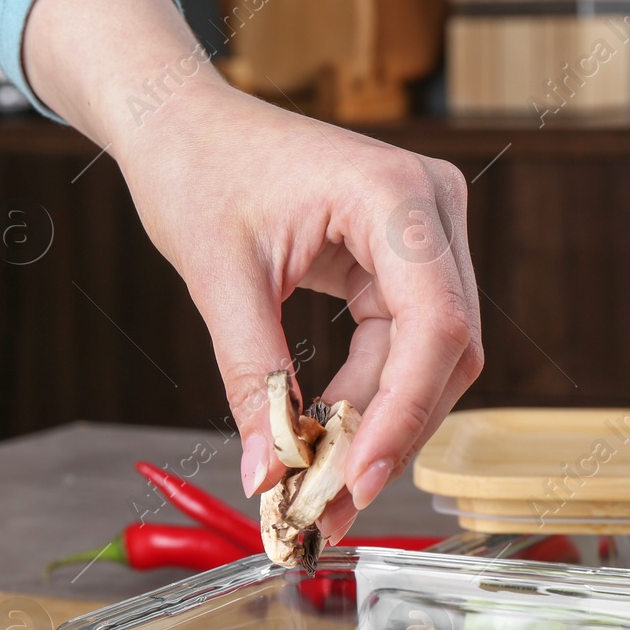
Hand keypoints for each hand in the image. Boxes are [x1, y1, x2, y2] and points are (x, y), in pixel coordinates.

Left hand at [24, 0, 483, 530]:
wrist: (183, 124)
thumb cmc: (198, 170)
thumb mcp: (219, 279)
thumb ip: (250, 379)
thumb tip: (268, 474)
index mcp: (394, 196)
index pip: (435, 324)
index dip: (402, 413)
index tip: (355, 481)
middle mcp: (429, 211)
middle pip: (445, 351)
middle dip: (388, 434)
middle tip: (328, 506)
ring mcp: (424, 236)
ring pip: (430, 361)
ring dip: (378, 427)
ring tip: (317, 486)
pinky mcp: (403, 263)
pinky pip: (401, 348)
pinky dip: (365, 400)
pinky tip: (323, 440)